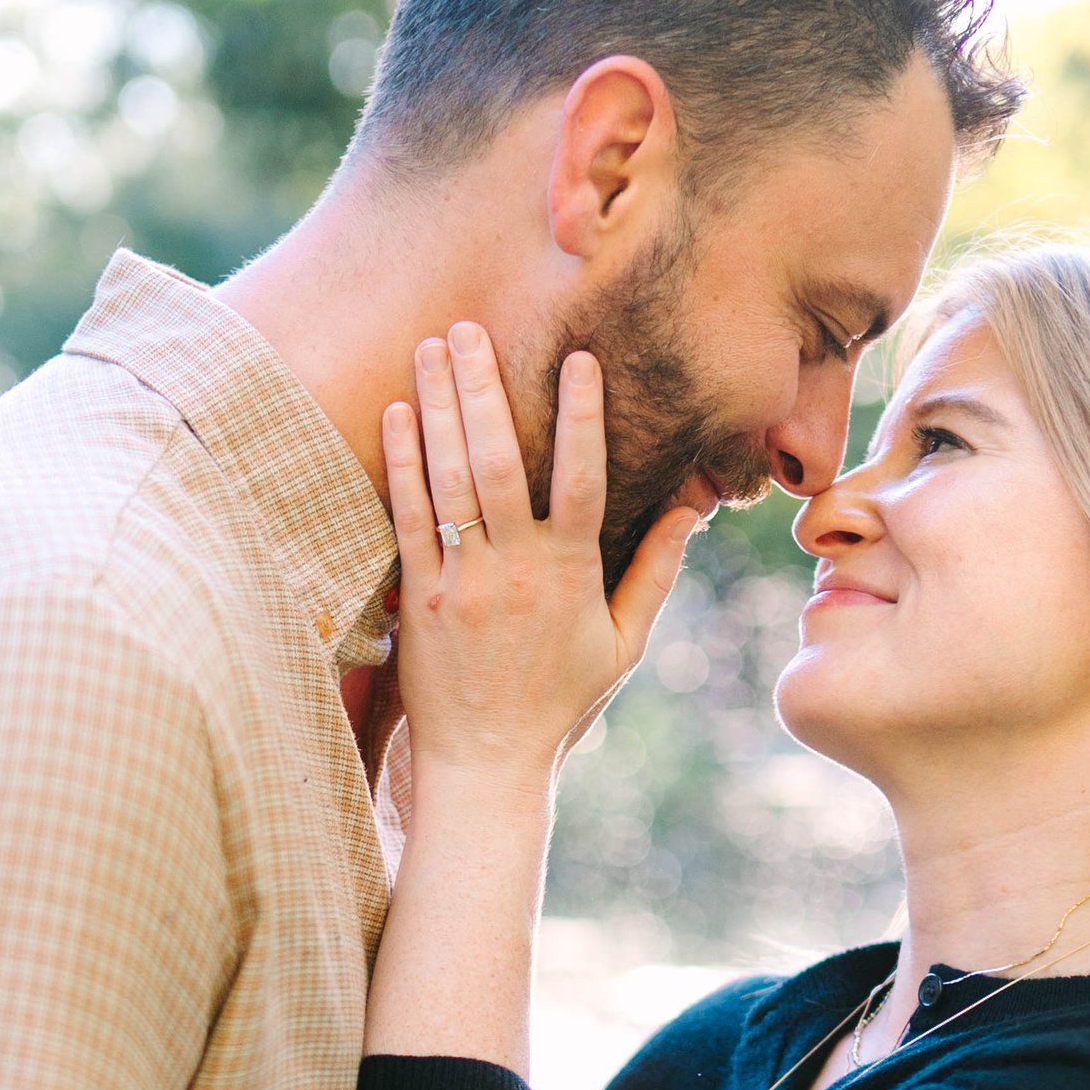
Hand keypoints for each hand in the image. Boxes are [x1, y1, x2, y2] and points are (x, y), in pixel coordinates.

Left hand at [383, 323, 703, 782]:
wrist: (488, 763)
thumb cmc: (560, 702)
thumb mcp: (623, 642)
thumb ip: (655, 571)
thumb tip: (690, 508)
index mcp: (571, 572)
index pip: (582, 477)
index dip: (581, 416)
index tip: (579, 357)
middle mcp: (517, 569)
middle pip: (500, 460)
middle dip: (485, 387)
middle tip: (471, 325)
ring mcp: (465, 582)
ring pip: (451, 479)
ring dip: (440, 407)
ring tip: (433, 345)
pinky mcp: (421, 599)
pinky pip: (409, 519)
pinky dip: (404, 464)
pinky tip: (400, 413)